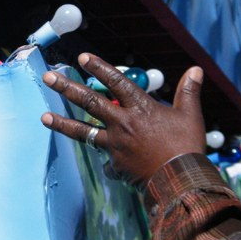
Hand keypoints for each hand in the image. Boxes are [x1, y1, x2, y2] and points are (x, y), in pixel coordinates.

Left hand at [40, 53, 205, 189]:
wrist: (181, 181)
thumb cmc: (188, 147)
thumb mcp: (191, 116)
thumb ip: (188, 92)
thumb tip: (196, 69)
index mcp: (141, 108)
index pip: (116, 82)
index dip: (99, 68)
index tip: (82, 58)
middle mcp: (122, 124)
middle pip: (89, 102)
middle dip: (67, 88)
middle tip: (47, 78)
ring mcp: (115, 145)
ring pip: (83, 132)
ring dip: (62, 124)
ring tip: (43, 117)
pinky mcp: (115, 165)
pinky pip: (107, 162)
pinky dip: (109, 162)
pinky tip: (111, 166)